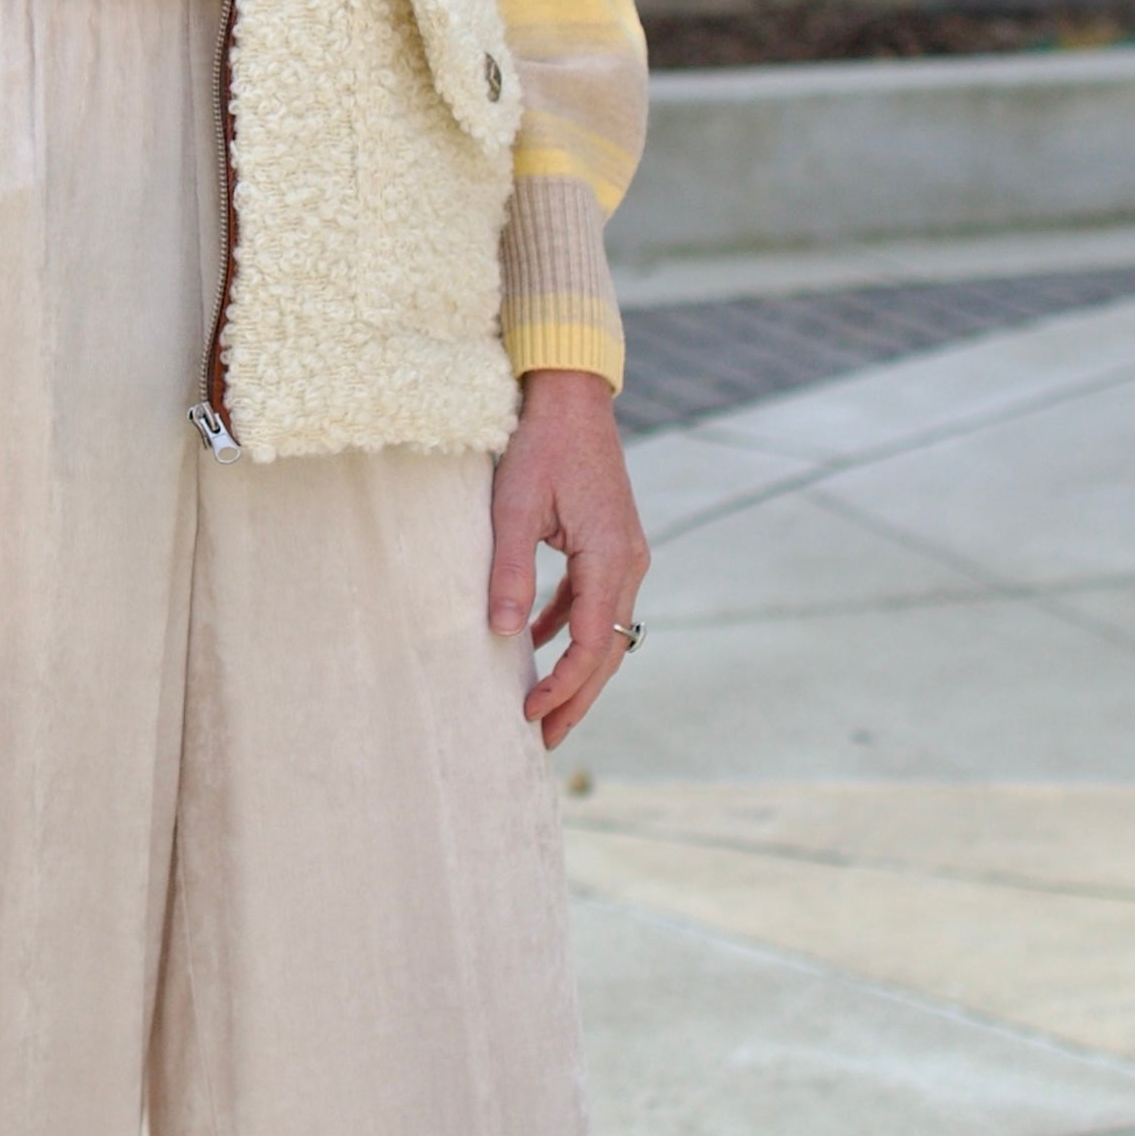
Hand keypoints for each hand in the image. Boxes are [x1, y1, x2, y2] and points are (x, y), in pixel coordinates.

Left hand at [487, 367, 646, 746]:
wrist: (570, 395)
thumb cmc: (539, 444)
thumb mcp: (512, 507)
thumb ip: (509, 571)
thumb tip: (504, 633)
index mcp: (612, 556)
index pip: (592, 643)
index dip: (562, 687)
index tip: (528, 714)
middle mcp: (629, 560)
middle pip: (608, 649)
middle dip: (578, 697)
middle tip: (545, 740)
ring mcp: (626, 553)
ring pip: (605, 629)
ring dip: (577, 670)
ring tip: (544, 708)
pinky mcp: (611, 543)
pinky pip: (595, 601)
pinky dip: (570, 629)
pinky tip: (537, 644)